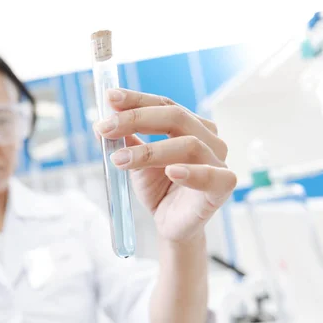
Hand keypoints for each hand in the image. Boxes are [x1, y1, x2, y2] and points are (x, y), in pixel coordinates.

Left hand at [94, 89, 236, 243]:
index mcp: (190, 126)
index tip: (110, 97)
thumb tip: (100, 123)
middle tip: (106, 128)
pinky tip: (171, 172)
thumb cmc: (159, 189)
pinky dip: (192, 173)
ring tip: (119, 160)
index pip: (164, 104)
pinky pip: (212, 176)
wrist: (170, 225)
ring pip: (188, 144)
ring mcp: (218, 161)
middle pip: (176, 117)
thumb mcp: (136, 161)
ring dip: (150, 151)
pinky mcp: (222, 188)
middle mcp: (208, 138)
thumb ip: (125, 141)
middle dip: (136, 119)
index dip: (137, 100)